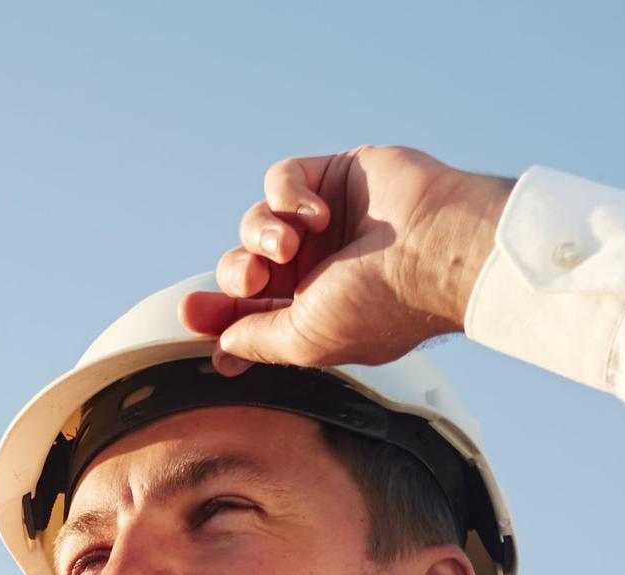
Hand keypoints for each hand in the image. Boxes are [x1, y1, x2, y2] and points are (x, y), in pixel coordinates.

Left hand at [179, 147, 516, 375]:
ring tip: (287, 245)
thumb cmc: (382, 302)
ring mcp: (327, 221)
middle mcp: (319, 267)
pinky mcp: (334, 176)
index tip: (191, 311)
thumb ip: (257, 342)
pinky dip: (287, 194)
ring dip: (260, 234)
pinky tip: (312, 211)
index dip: (217, 311)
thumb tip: (222, 348)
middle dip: (238, 274)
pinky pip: (282, 179)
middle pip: (246, 266)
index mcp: (315, 310)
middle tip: (256, 277)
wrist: (433, 248)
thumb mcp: (306, 340)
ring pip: (257, 221)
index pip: (251, 310)